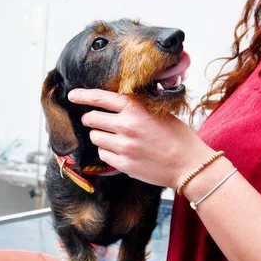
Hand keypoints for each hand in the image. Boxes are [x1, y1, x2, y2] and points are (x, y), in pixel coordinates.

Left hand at [68, 89, 213, 187]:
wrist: (188, 164)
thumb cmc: (177, 136)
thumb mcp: (158, 112)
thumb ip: (135, 107)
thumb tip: (114, 103)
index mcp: (136, 109)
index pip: (101, 98)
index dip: (83, 95)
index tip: (72, 95)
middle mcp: (126, 126)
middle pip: (91, 118)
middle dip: (90, 118)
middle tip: (95, 120)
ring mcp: (123, 146)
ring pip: (95, 137)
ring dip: (100, 136)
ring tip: (115, 137)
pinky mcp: (123, 164)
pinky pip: (103, 153)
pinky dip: (107, 151)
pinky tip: (120, 150)